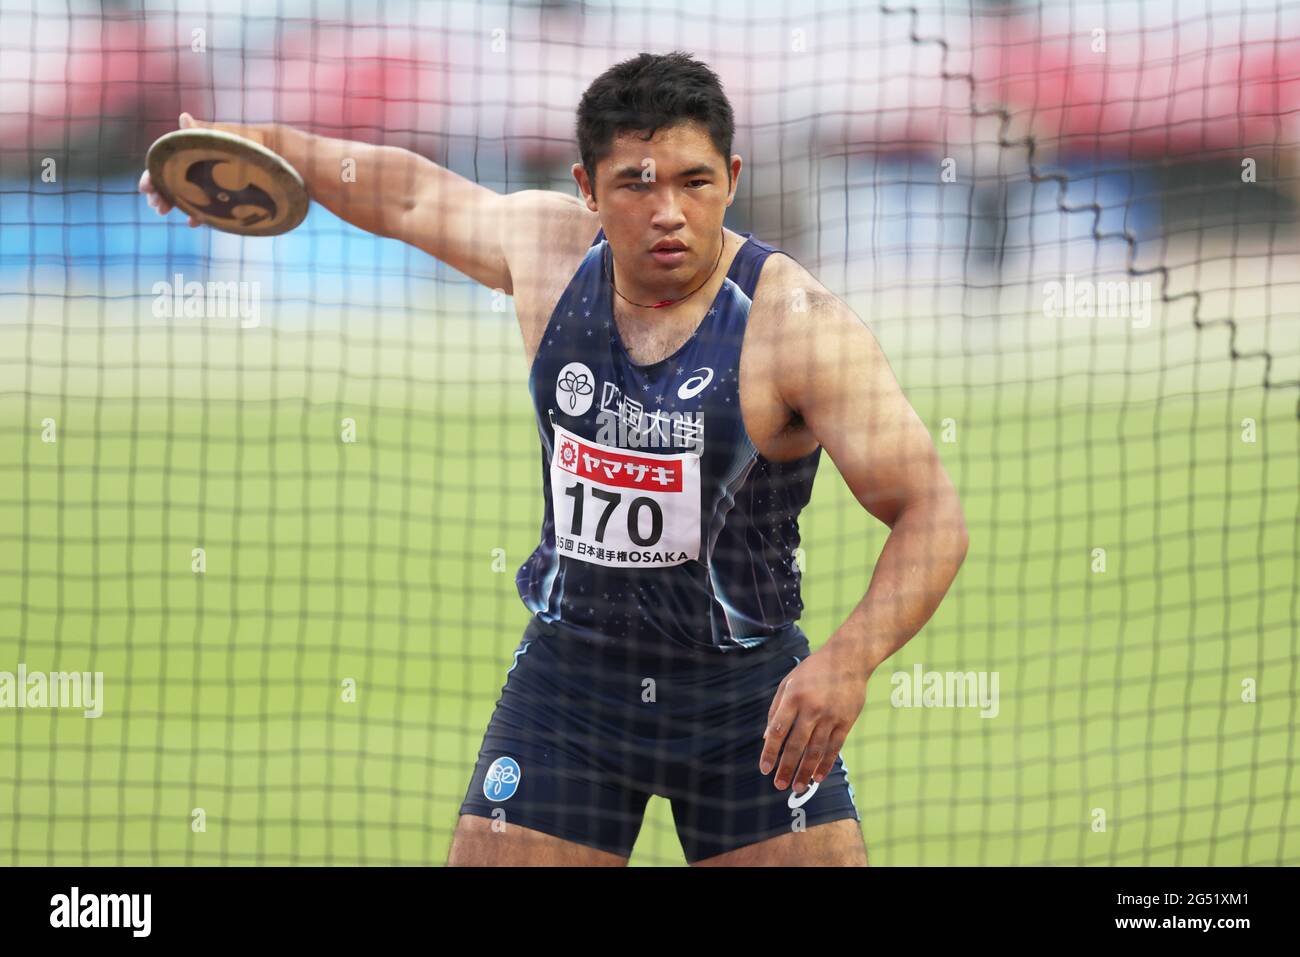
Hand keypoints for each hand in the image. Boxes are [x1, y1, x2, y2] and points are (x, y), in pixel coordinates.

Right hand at [138, 112, 275, 226]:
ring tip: (164, 212)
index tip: (145, 188)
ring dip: (174, 202)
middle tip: (157, 207)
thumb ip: (210, 133)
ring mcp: (219, 182)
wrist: (294, 162)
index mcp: (203, 148)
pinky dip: (199, 213)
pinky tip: (193, 222)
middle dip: (161, 191)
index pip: (169, 160)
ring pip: (189, 193)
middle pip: (175, 178)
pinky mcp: (232, 197)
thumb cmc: (265, 146)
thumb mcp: (238, 139)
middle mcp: (208, 165)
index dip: (154, 172)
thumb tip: (184, 117)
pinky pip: (210, 206)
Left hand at [759, 641, 868, 793]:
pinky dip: (826, 764)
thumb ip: (776, 709)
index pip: (778, 730)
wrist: (848, 658)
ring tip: (797, 787)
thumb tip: (767, 738)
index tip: (765, 769)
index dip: (770, 752)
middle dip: (786, 768)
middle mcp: (811, 708)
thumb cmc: (813, 671)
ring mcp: (830, 716)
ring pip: (816, 750)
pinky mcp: (846, 721)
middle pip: (796, 745)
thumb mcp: (788, 682)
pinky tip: (818, 777)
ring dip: (805, 771)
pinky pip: (834, 747)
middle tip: (779, 786)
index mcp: (793, 697)